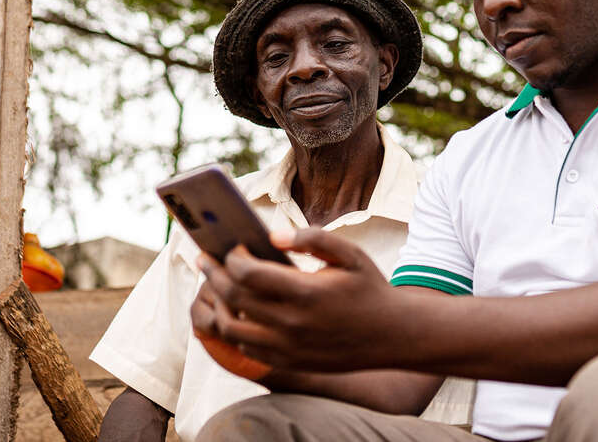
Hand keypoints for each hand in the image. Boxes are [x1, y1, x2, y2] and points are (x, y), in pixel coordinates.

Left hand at [190, 228, 404, 371]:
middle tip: (206, 259)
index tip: (232, 247)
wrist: (392, 335)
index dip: (232, 257)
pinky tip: (235, 310)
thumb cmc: (369, 287)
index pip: (248, 274)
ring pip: (231, 326)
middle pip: (233, 297)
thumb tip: (273, 234)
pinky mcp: (288, 362)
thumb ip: (313, 237)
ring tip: (215, 286)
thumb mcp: (350, 253)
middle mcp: (292, 323)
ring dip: (217, 303)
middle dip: (214, 274)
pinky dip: (234, 327)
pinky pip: (245, 347)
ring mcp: (288, 347)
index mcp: (306, 293)